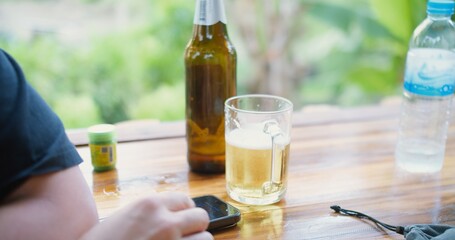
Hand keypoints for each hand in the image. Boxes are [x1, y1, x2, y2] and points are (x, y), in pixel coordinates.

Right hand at [81, 192, 211, 239]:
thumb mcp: (124, 218)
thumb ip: (150, 214)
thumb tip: (173, 215)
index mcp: (149, 205)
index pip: (185, 200)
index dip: (185, 211)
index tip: (183, 220)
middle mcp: (165, 222)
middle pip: (201, 217)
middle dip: (194, 227)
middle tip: (184, 235)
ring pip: (206, 239)